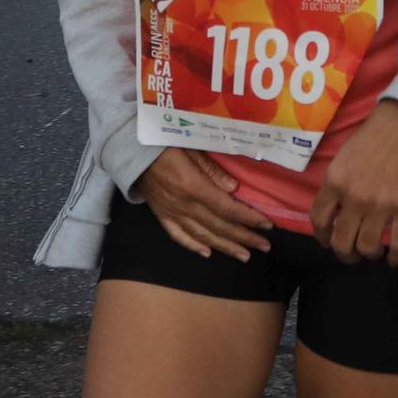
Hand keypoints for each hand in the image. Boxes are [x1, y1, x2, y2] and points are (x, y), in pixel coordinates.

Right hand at [135, 149, 272, 261]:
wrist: (131, 149)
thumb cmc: (164, 143)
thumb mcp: (191, 148)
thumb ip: (212, 170)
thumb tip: (235, 188)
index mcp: (194, 187)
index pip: (227, 208)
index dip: (248, 218)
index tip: (267, 225)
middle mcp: (184, 205)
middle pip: (220, 226)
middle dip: (244, 237)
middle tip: (265, 246)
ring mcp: (172, 213)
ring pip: (203, 236)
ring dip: (225, 247)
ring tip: (245, 255)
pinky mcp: (161, 215)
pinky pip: (179, 236)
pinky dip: (193, 246)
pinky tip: (207, 253)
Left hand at [309, 101, 397, 264]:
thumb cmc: (376, 135)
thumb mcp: (344, 156)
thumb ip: (337, 184)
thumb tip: (335, 209)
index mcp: (335, 181)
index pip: (319, 220)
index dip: (322, 237)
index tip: (327, 241)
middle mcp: (354, 198)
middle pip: (342, 242)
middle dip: (345, 254)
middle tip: (351, 254)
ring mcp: (380, 206)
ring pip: (368, 248)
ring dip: (369, 255)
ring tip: (373, 253)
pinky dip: (395, 258)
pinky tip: (394, 259)